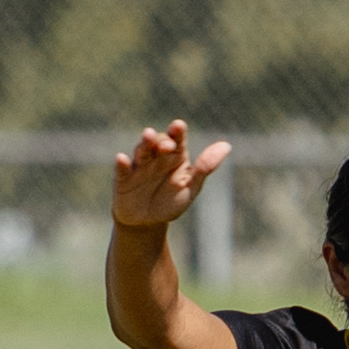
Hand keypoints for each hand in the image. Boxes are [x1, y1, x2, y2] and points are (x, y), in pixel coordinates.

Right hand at [114, 119, 229, 234]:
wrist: (147, 223)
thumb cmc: (171, 202)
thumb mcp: (191, 187)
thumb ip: (205, 167)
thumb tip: (227, 145)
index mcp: (175, 156)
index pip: (178, 139)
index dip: (177, 132)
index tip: (179, 126)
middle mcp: (156, 156)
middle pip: (159, 142)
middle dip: (162, 140)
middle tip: (167, 145)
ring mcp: (139, 166)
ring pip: (141, 150)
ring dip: (144, 143)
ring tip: (147, 136)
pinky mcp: (123, 179)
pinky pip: (122, 169)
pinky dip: (121, 164)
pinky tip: (121, 158)